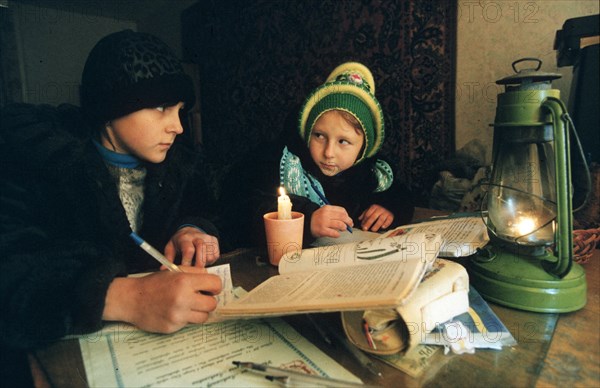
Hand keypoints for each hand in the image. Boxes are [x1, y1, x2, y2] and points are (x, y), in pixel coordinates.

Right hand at [103, 267, 221, 332]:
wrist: (132, 299)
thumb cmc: (154, 284)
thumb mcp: (174, 271)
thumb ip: (195, 274)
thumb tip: (213, 281)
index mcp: (184, 281)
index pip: (215, 284)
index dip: (215, 286)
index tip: (210, 288)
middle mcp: (183, 299)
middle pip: (212, 304)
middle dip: (208, 301)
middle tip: (199, 299)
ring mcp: (178, 315)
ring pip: (204, 317)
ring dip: (199, 312)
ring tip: (188, 306)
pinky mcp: (173, 327)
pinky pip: (189, 324)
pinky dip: (185, 319)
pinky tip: (175, 312)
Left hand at [164, 227, 219, 267]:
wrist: (191, 231)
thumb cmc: (180, 242)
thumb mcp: (171, 247)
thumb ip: (168, 258)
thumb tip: (164, 269)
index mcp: (185, 238)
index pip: (188, 250)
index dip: (187, 262)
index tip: (184, 271)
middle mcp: (198, 236)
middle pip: (202, 250)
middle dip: (198, 264)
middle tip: (194, 273)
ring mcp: (208, 238)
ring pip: (209, 255)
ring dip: (204, 263)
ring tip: (197, 264)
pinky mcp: (215, 241)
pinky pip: (215, 255)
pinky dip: (210, 261)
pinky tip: (203, 260)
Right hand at [310, 205, 353, 237]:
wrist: (306, 224)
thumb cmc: (318, 219)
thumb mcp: (325, 212)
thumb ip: (335, 214)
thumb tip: (348, 220)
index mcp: (327, 208)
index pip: (342, 210)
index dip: (347, 216)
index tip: (349, 220)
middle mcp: (325, 214)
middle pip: (343, 217)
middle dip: (348, 222)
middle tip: (350, 225)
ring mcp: (323, 222)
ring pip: (340, 225)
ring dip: (344, 228)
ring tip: (342, 229)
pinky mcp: (322, 230)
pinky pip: (334, 233)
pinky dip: (337, 234)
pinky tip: (336, 234)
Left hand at [359, 204, 393, 231]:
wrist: (389, 206)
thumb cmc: (378, 210)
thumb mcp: (371, 209)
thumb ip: (365, 214)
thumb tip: (359, 219)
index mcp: (374, 207)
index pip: (368, 214)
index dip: (364, 220)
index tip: (362, 225)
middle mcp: (380, 209)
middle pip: (373, 217)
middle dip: (368, 223)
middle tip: (365, 229)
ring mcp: (385, 213)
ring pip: (380, 219)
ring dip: (376, 225)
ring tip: (373, 230)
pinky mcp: (390, 216)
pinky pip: (389, 220)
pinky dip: (386, 224)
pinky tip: (382, 227)